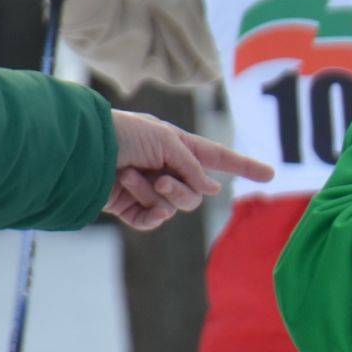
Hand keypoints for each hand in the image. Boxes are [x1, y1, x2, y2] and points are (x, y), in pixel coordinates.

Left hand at [105, 110, 275, 230]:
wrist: (81, 147)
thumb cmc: (122, 132)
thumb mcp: (166, 140)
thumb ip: (193, 166)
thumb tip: (211, 190)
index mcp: (178, 147)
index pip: (219, 159)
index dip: (244, 166)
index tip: (270, 175)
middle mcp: (167, 169)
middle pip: (197, 193)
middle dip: (182, 189)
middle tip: (161, 179)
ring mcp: (151, 190)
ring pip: (177, 207)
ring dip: (158, 194)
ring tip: (133, 177)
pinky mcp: (132, 208)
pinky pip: (153, 219)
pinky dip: (145, 206)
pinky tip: (127, 187)